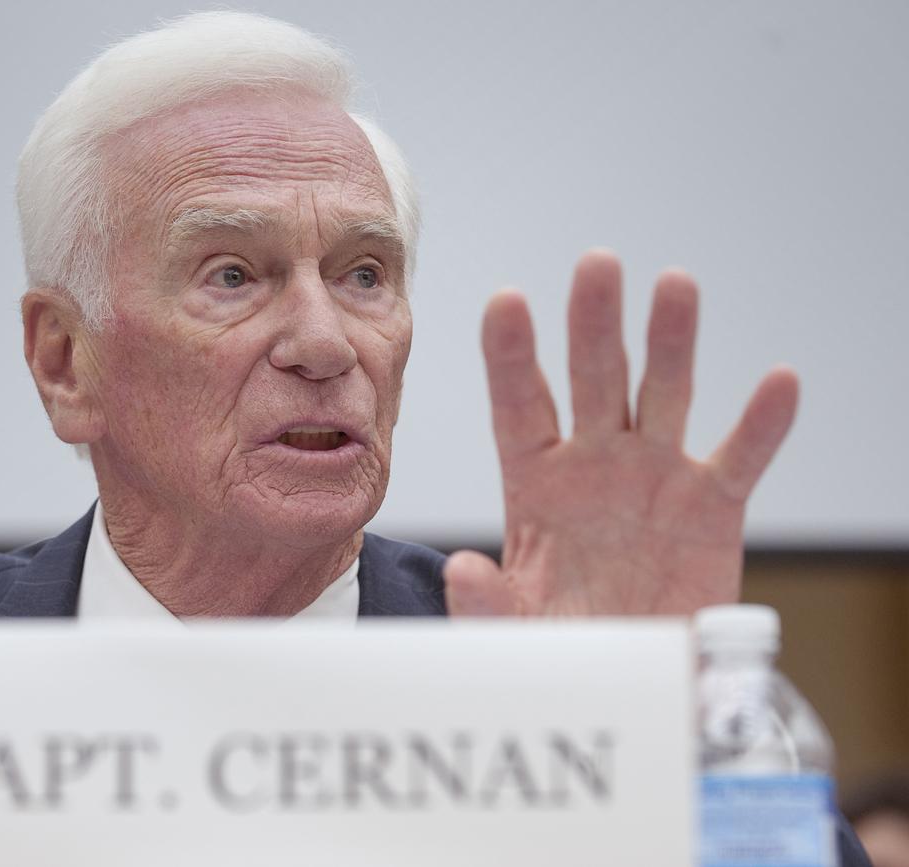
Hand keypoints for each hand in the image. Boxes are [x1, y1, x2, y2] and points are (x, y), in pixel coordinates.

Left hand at [444, 249, 798, 615]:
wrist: (628, 677)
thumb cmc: (562, 641)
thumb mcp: (514, 630)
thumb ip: (486, 602)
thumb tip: (463, 567)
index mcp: (534, 479)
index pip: (518, 406)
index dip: (511, 356)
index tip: (505, 301)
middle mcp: (594, 463)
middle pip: (593, 380)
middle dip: (595, 324)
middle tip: (597, 264)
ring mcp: (654, 477)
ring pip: (662, 396)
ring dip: (671, 343)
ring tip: (675, 285)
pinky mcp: (712, 508)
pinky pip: (738, 459)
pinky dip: (760, 424)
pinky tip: (777, 382)